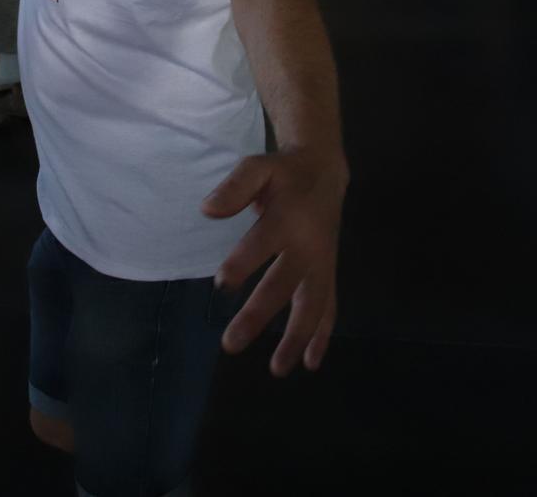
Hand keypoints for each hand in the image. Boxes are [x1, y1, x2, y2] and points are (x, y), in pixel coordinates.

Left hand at [203, 148, 346, 376]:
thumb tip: (207, 209)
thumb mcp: (257, 167)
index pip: (261, 244)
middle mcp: (308, 245)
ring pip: (311, 305)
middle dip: (259, 315)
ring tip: (277, 369)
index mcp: (287, 217)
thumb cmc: (283, 174)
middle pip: (283, 283)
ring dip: (296, 338)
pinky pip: (329, 308)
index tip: (223, 285)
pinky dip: (322, 336)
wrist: (325, 171)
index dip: (242, 263)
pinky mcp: (328, 273)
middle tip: (232, 343)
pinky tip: (310, 363)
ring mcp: (321, 263)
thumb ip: (234, 187)